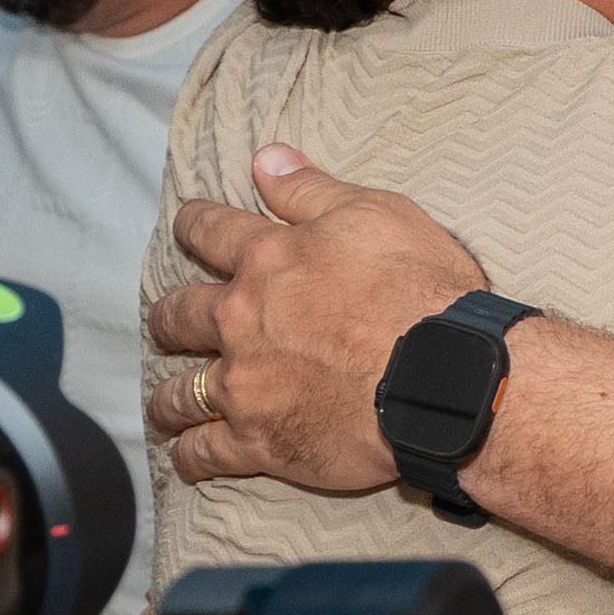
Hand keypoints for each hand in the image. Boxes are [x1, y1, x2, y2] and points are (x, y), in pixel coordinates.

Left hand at [145, 143, 487, 487]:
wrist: (444, 378)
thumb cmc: (420, 290)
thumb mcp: (377, 215)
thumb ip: (311, 190)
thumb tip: (265, 158)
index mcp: (269, 259)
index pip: (211, 231)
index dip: (195, 225)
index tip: (187, 227)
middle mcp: (242, 320)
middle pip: (178, 315)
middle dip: (169, 317)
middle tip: (171, 322)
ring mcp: (245, 384)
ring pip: (180, 391)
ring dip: (171, 394)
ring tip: (170, 401)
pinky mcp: (259, 441)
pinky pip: (203, 454)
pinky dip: (191, 456)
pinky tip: (189, 456)